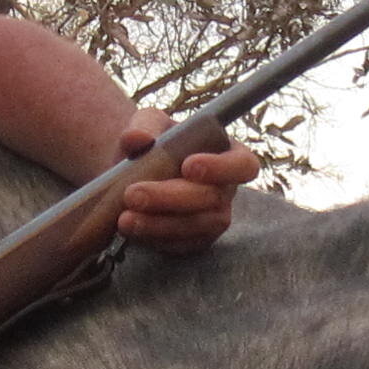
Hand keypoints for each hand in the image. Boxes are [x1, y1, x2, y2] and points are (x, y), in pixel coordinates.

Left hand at [112, 109, 259, 254]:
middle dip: (170, 198)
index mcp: (229, 154)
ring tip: (125, 219)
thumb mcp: (149, 123)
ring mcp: (213, 218)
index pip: (243, 165)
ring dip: (158, 224)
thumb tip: (135, 139)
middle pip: (212, 199)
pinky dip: (154, 238)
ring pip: (196, 227)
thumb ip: (144, 126)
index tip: (188, 166)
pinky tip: (131, 229)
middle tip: (132, 194)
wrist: (136, 170)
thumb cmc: (154, 140)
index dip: (221, 168)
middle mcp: (226, 189)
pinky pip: (180, 245)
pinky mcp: (195, 240)